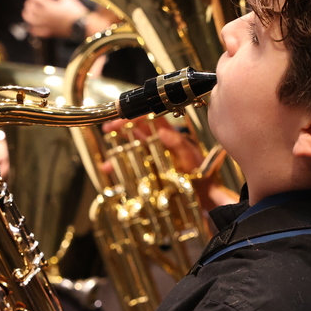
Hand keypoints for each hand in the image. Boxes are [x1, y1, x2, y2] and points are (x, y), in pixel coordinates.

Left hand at [22, 0, 88, 38]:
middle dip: (29, 3)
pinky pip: (36, 31)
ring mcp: (45, 24)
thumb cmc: (75, 11)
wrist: (81, 26)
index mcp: (49, 5)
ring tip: (30, 12)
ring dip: (27, 14)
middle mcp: (45, 15)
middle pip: (29, 8)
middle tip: (32, 2)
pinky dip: (32, 28)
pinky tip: (32, 26)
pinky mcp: (48, 32)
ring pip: (29, 20)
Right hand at [100, 117, 237, 211]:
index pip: (152, 117)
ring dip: (118, 144)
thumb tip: (163, 132)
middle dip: (122, 126)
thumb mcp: (191, 159)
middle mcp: (160, 143)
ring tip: (107, 144)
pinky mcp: (148, 169)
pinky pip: (130, 163)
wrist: (203, 196)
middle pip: (138, 129)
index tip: (124, 115)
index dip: (138, 114)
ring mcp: (153, 156)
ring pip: (131, 144)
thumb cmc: (200, 175)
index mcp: (171, 136)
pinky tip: (108, 167)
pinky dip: (118, 164)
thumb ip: (179, 145)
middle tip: (108, 127)